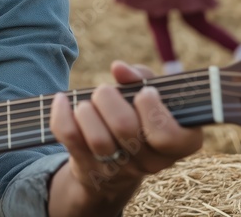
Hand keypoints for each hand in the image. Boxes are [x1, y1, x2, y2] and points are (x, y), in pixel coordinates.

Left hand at [50, 62, 202, 203]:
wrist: (119, 160)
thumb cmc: (141, 116)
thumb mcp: (150, 94)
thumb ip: (141, 77)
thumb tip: (119, 69)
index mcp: (180, 143)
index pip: (167, 135)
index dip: (151, 108)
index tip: (144, 93)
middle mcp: (153, 162)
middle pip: (125, 128)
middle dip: (108, 99)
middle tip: (105, 91)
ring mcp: (120, 170)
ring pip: (98, 140)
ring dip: (86, 110)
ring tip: (87, 102)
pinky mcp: (89, 169)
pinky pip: (70, 138)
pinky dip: (61, 114)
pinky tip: (62, 100)